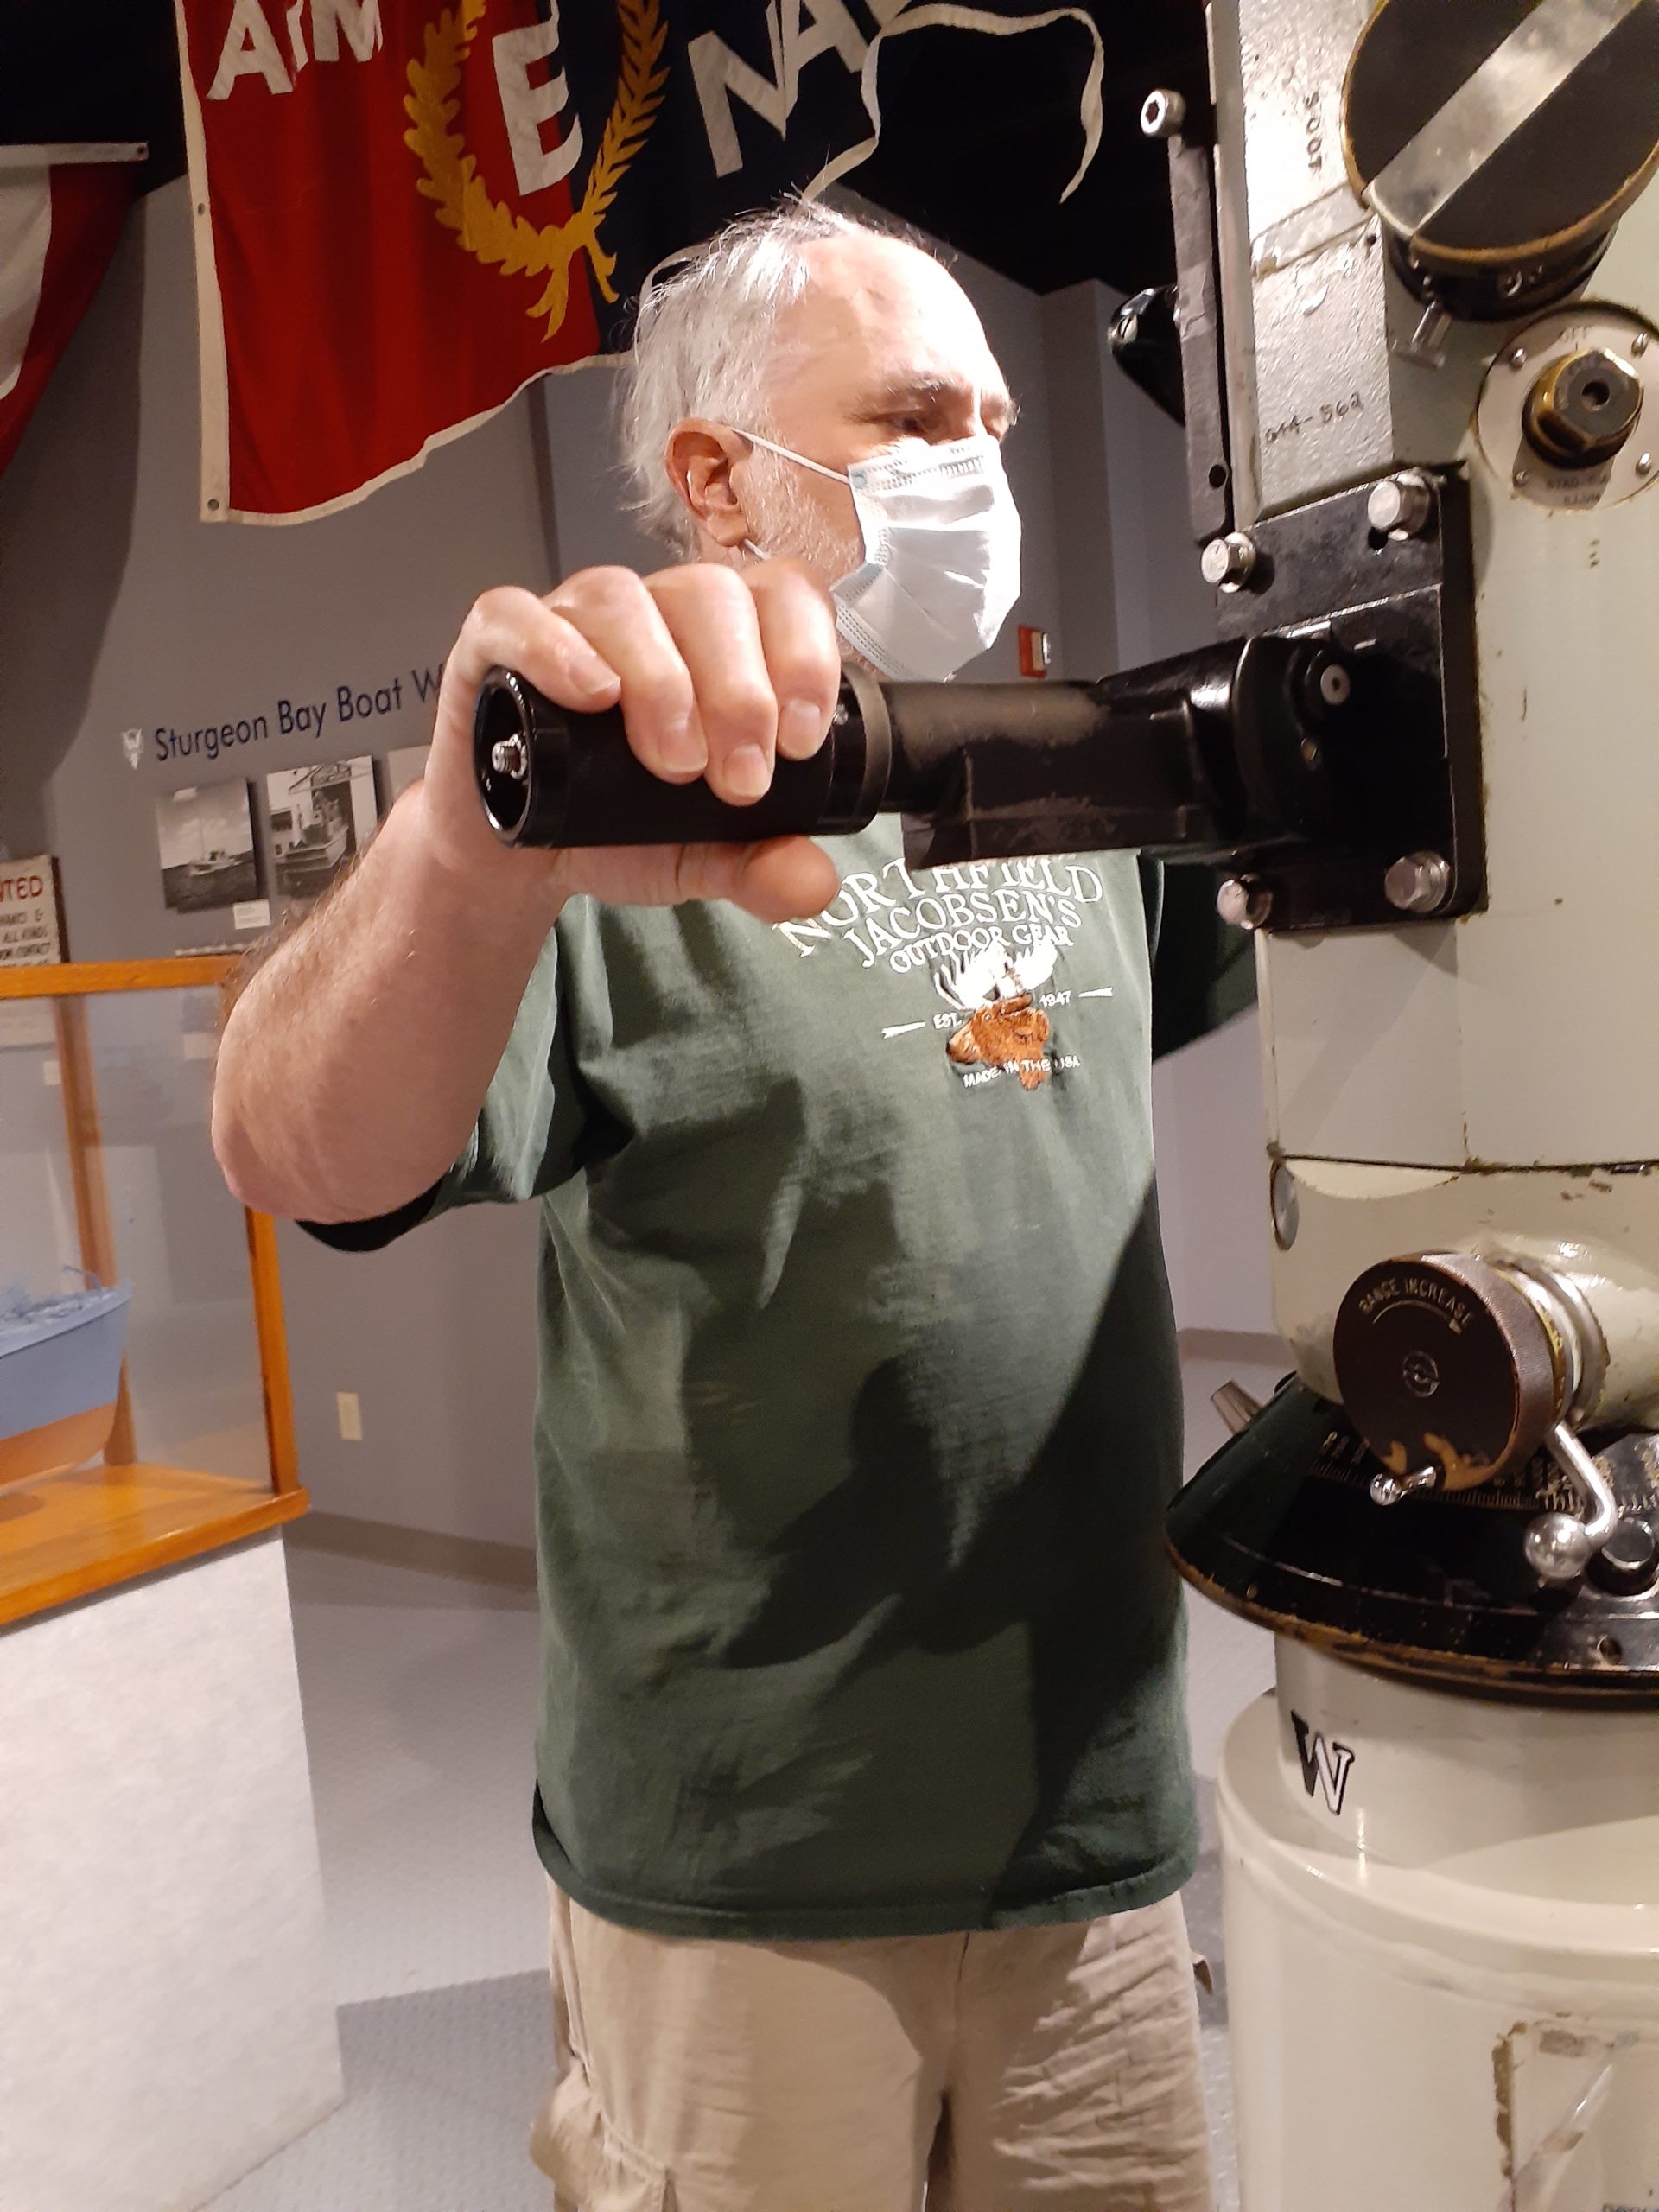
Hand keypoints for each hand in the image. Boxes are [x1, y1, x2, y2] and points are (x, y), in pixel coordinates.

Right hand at [415, 560, 842, 922]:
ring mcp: (572, 616)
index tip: (800, 742)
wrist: (518, 858)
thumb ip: (759, 865)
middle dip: (739, 693)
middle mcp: (653, 611)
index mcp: (721, 638)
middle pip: (710, 597)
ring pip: (625, 600)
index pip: (783, 597)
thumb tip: (815, 884)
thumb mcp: (700, 856)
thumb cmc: (614, 827)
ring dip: (660, 680)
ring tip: (673, 764)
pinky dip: (558, 649)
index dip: (804, 656)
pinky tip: (592, 695)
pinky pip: (519, 616)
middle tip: (739, 780)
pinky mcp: (495, 641)